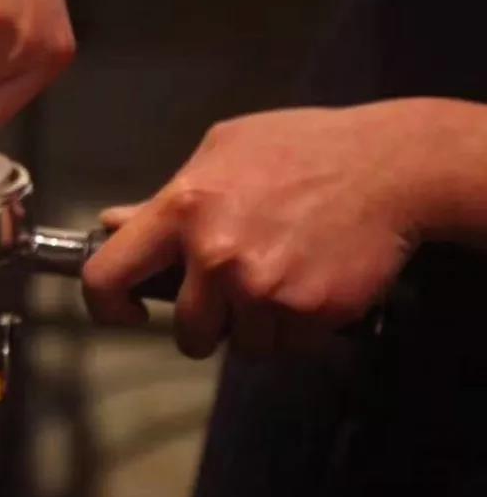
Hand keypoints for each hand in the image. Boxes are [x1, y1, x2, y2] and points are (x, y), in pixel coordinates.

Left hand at [81, 101, 467, 358]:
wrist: (390, 166)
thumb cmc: (301, 149)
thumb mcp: (221, 151)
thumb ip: (163, 197)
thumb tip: (113, 224)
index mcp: (181, 209)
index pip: (106, 276)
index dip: (105, 307)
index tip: (126, 312)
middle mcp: (215, 254)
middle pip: (187, 333)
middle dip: (206, 324)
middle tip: (232, 295)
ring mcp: (263, 288)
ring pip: (241, 346)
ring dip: (257, 327)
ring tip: (280, 279)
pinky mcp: (308, 312)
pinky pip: (287, 347)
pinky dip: (297, 329)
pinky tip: (309, 284)